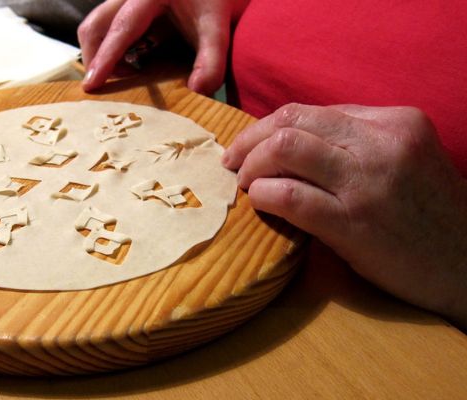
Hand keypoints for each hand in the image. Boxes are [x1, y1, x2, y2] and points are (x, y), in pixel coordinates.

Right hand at [77, 0, 246, 95]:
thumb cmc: (211, 1)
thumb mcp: (216, 27)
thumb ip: (211, 60)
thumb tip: (197, 90)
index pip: (121, 28)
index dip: (105, 58)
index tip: (92, 84)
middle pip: (95, 26)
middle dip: (94, 59)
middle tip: (107, 86)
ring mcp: (124, 1)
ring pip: (96, 27)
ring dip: (101, 55)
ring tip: (127, 75)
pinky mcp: (125, 8)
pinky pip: (106, 29)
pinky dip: (110, 50)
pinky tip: (131, 64)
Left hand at [223, 103, 466, 327]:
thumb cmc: (428, 214)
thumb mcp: (406, 158)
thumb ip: (357, 142)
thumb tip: (288, 140)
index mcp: (394, 121)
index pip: (311, 110)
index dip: (272, 127)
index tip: (254, 145)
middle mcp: (381, 143)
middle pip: (291, 121)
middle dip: (250, 139)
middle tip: (234, 162)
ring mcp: (367, 181)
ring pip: (284, 148)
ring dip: (251, 165)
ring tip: (246, 183)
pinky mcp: (353, 222)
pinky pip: (288, 195)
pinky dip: (263, 195)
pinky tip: (260, 203)